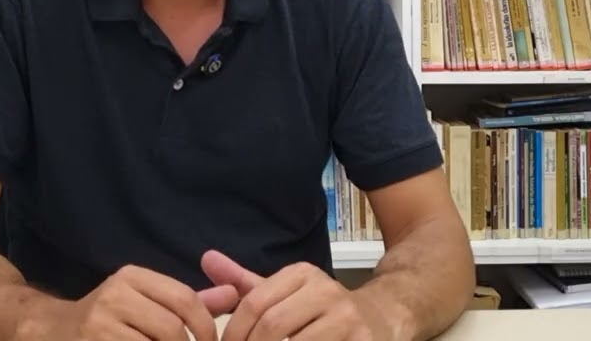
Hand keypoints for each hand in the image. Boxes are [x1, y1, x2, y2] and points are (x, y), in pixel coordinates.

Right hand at [55, 263, 240, 340]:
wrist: (51, 332)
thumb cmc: (109, 320)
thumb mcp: (145, 300)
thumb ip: (190, 301)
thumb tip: (236, 294)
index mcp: (131, 277)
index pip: (186, 299)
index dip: (207, 328)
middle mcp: (114, 296)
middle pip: (173, 330)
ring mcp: (99, 326)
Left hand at [201, 250, 404, 340]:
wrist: (384, 318)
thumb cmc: (323, 311)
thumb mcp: (286, 292)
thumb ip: (245, 283)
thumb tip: (206, 258)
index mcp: (303, 274)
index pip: (255, 302)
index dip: (233, 331)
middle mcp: (326, 291)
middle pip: (273, 326)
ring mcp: (348, 319)